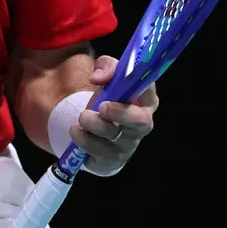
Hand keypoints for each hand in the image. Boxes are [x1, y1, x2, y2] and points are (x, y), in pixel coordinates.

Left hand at [70, 55, 158, 175]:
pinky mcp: (112, 160)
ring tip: (81, 117)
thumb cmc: (109, 100)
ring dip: (94, 126)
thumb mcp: (108, 79)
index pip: (150, 93)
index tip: (119, 83)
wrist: (96, 130)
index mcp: (145, 102)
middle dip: (121, 113)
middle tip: (101, 106)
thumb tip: (97, 77)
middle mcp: (141, 125)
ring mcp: (128, 145)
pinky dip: (84, 141)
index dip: (139, 88)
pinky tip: (76, 132)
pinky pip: (99, 153)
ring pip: (114, 137)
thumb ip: (106, 67)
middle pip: (140, 121)